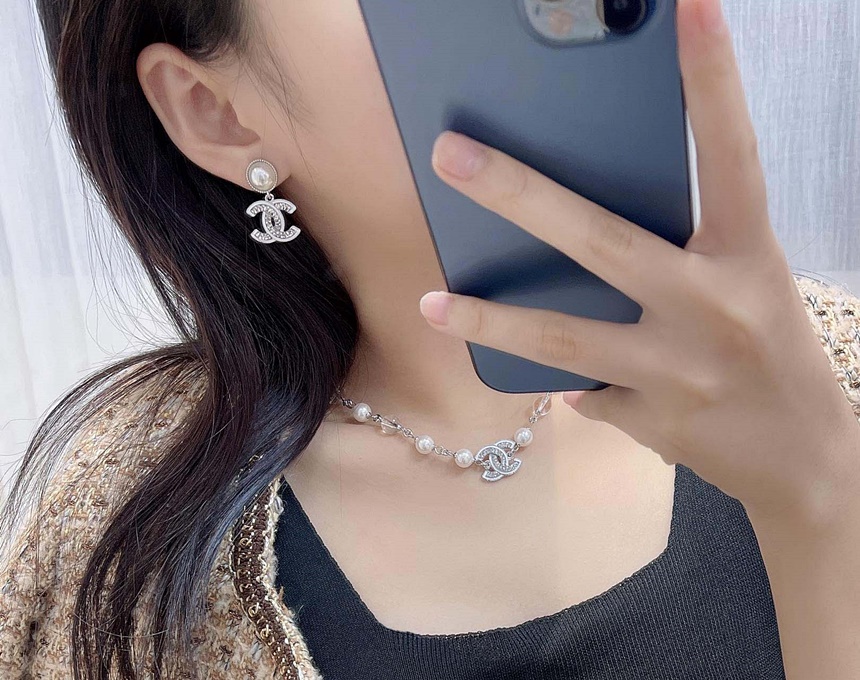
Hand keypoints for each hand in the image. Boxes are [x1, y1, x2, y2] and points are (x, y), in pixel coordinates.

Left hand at [418, 0, 859, 520]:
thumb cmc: (772, 349)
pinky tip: (554, 380)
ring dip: (490, 320)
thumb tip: (579, 249)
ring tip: (432, 302)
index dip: (713, 80)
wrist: (805, 456)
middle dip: (519, 195)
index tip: (692, 8)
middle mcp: (711, 305)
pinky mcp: (649, 418)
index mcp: (745, 256)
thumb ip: (679, 254)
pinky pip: (582, 391)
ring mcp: (676, 368)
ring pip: (562, 336)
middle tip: (450, 153)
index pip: (729, 154)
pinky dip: (564, 381)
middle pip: (601, 239)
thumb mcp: (745, 283)